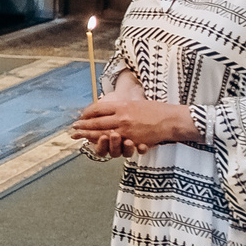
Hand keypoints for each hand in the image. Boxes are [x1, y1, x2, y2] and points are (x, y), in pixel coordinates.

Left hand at [72, 82, 198, 158]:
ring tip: (79, 136)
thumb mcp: (137, 103)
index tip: (81, 116)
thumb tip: (108, 108)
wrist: (172, 120)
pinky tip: (96, 143)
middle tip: (73, 128)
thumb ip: (122, 106)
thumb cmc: (156, 110)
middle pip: (96, 121)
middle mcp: (122, 116)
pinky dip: (103, 143)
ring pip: (102, 133)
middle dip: (83, 125)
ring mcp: (126, 129)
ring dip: (88, 135)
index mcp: (122, 105)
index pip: (98, 108)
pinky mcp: (132, 140)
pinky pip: (114, 143)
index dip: (87, 113)